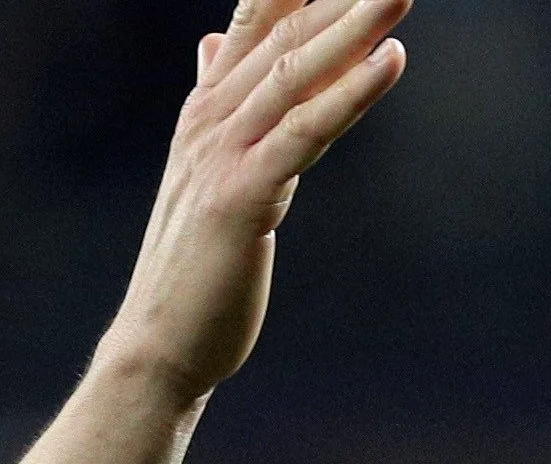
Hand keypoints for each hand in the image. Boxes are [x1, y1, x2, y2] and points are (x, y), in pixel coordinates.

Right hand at [97, 0, 411, 403]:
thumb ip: (216, 101)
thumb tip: (213, 45)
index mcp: (206, 109)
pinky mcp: (243, 196)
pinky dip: (350, 92)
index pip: (256, 20)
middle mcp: (210, 118)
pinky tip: (391, 60)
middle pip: (286, 36)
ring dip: (354, 25)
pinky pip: (305, 131)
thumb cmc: (192, 265)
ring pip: (298, 73)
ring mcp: (223, 154)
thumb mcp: (206, 169)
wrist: (159, 344)